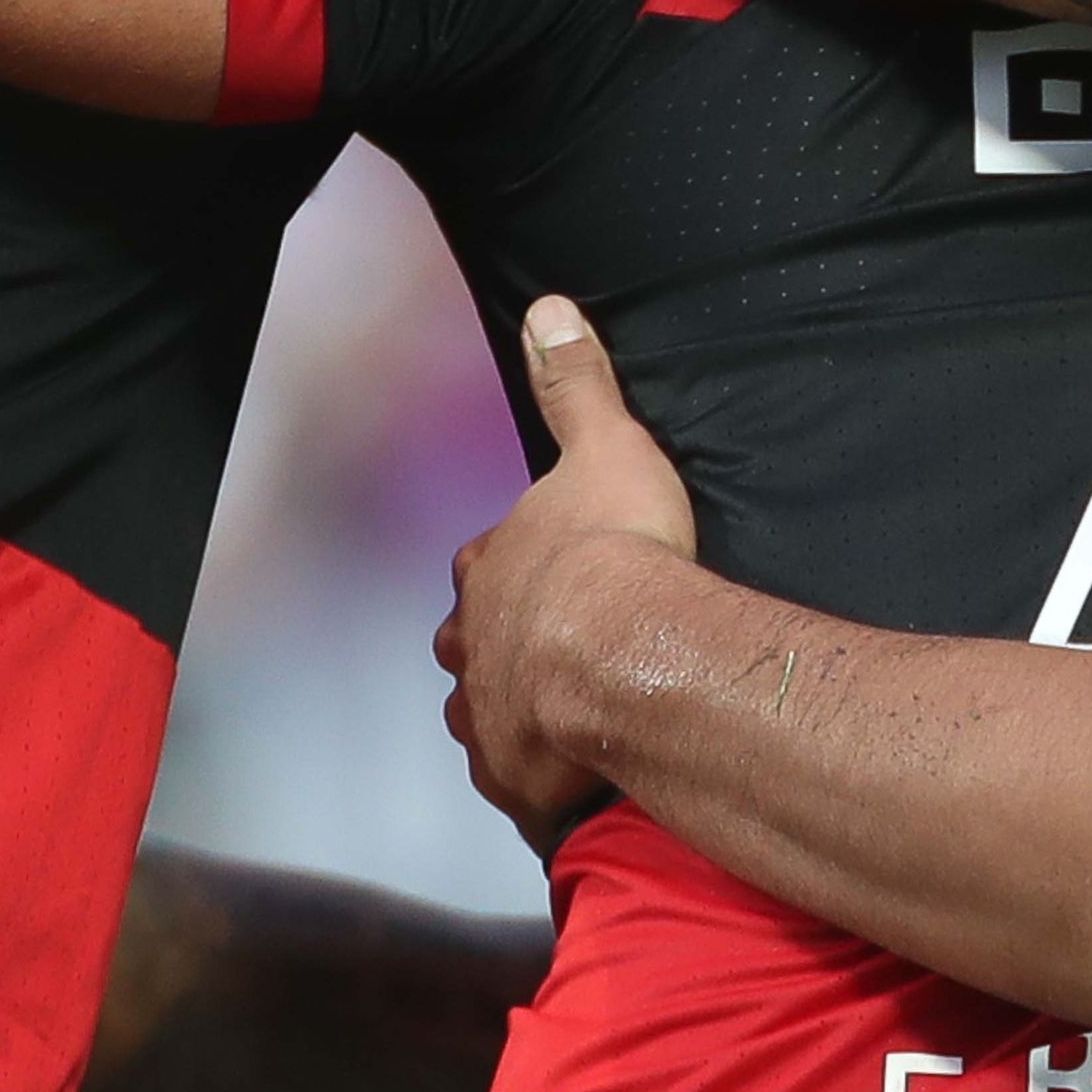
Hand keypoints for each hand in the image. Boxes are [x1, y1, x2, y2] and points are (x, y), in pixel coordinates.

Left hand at [435, 298, 697, 850]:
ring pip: (483, 713)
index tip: (549, 573)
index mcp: (490, 566)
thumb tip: (548, 309)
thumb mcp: (606, 443)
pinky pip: (517, 782)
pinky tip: (571, 781)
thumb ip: (576, 383)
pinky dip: (540, 780)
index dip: (513, 567)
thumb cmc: (618, 549)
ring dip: (512, 713)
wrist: (621, 659)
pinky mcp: (514, 779)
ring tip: (561, 720)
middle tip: (553, 650)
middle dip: (500, 645)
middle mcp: (472, 641)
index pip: (485, 563)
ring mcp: (487, 714)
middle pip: (470, 643)